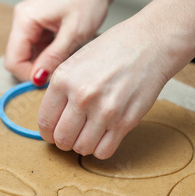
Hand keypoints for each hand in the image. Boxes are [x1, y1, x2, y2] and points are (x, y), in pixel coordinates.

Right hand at [4, 0, 119, 84]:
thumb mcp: (74, 33)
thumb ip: (53, 58)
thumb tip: (37, 79)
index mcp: (24, 19)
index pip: (13, 61)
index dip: (29, 75)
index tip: (52, 80)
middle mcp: (23, 20)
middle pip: (19, 59)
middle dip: (39, 70)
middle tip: (63, 70)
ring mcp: (31, 22)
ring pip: (31, 55)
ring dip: (47, 62)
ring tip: (69, 55)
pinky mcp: (41, 24)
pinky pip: (40, 48)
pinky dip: (52, 54)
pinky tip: (69, 49)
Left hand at [37, 16, 183, 158]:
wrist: (149, 44)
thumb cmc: (114, 49)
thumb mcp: (76, 62)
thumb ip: (61, 90)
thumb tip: (52, 118)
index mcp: (64, 79)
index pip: (45, 121)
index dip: (47, 132)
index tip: (52, 132)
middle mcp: (82, 97)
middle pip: (61, 139)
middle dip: (63, 141)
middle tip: (70, 134)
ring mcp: (104, 111)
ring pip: (81, 148)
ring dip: (82, 145)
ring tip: (88, 133)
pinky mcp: (125, 122)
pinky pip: (104, 151)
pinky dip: (100, 148)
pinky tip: (103, 136)